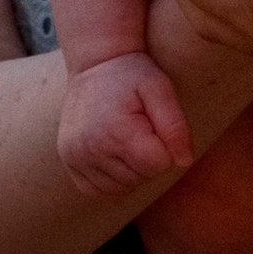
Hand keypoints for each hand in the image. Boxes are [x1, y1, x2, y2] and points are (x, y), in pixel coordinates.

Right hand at [57, 50, 194, 195]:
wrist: (94, 64)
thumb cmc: (132, 75)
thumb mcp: (160, 88)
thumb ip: (175, 125)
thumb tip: (184, 162)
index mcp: (117, 130)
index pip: (157, 165)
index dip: (163, 147)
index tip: (153, 124)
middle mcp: (91, 148)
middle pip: (139, 178)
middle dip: (147, 158)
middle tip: (139, 128)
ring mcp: (75, 156)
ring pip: (120, 188)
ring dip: (130, 169)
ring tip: (126, 138)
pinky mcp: (68, 161)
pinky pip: (97, 190)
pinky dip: (110, 179)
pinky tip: (112, 153)